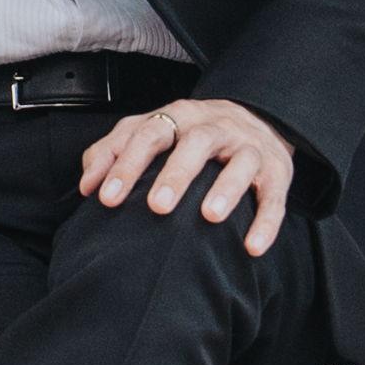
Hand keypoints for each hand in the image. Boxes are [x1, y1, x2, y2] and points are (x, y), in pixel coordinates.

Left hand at [81, 91, 299, 256]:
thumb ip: (113, 151)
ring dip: (226, 189)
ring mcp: (249, 146)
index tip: (106, 198)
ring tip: (210, 216)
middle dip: (176, 174)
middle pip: (196, 143)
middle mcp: (215, 127)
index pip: (149, 133)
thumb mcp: (152, 131)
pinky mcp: (277, 170)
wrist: (257, 117)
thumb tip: (87, 185)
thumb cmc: (190, 134)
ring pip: (241, 163)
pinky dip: (266, 221)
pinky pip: (274, 195)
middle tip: (157, 206)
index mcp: (179, 117)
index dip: (126, 164)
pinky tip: (252, 247)